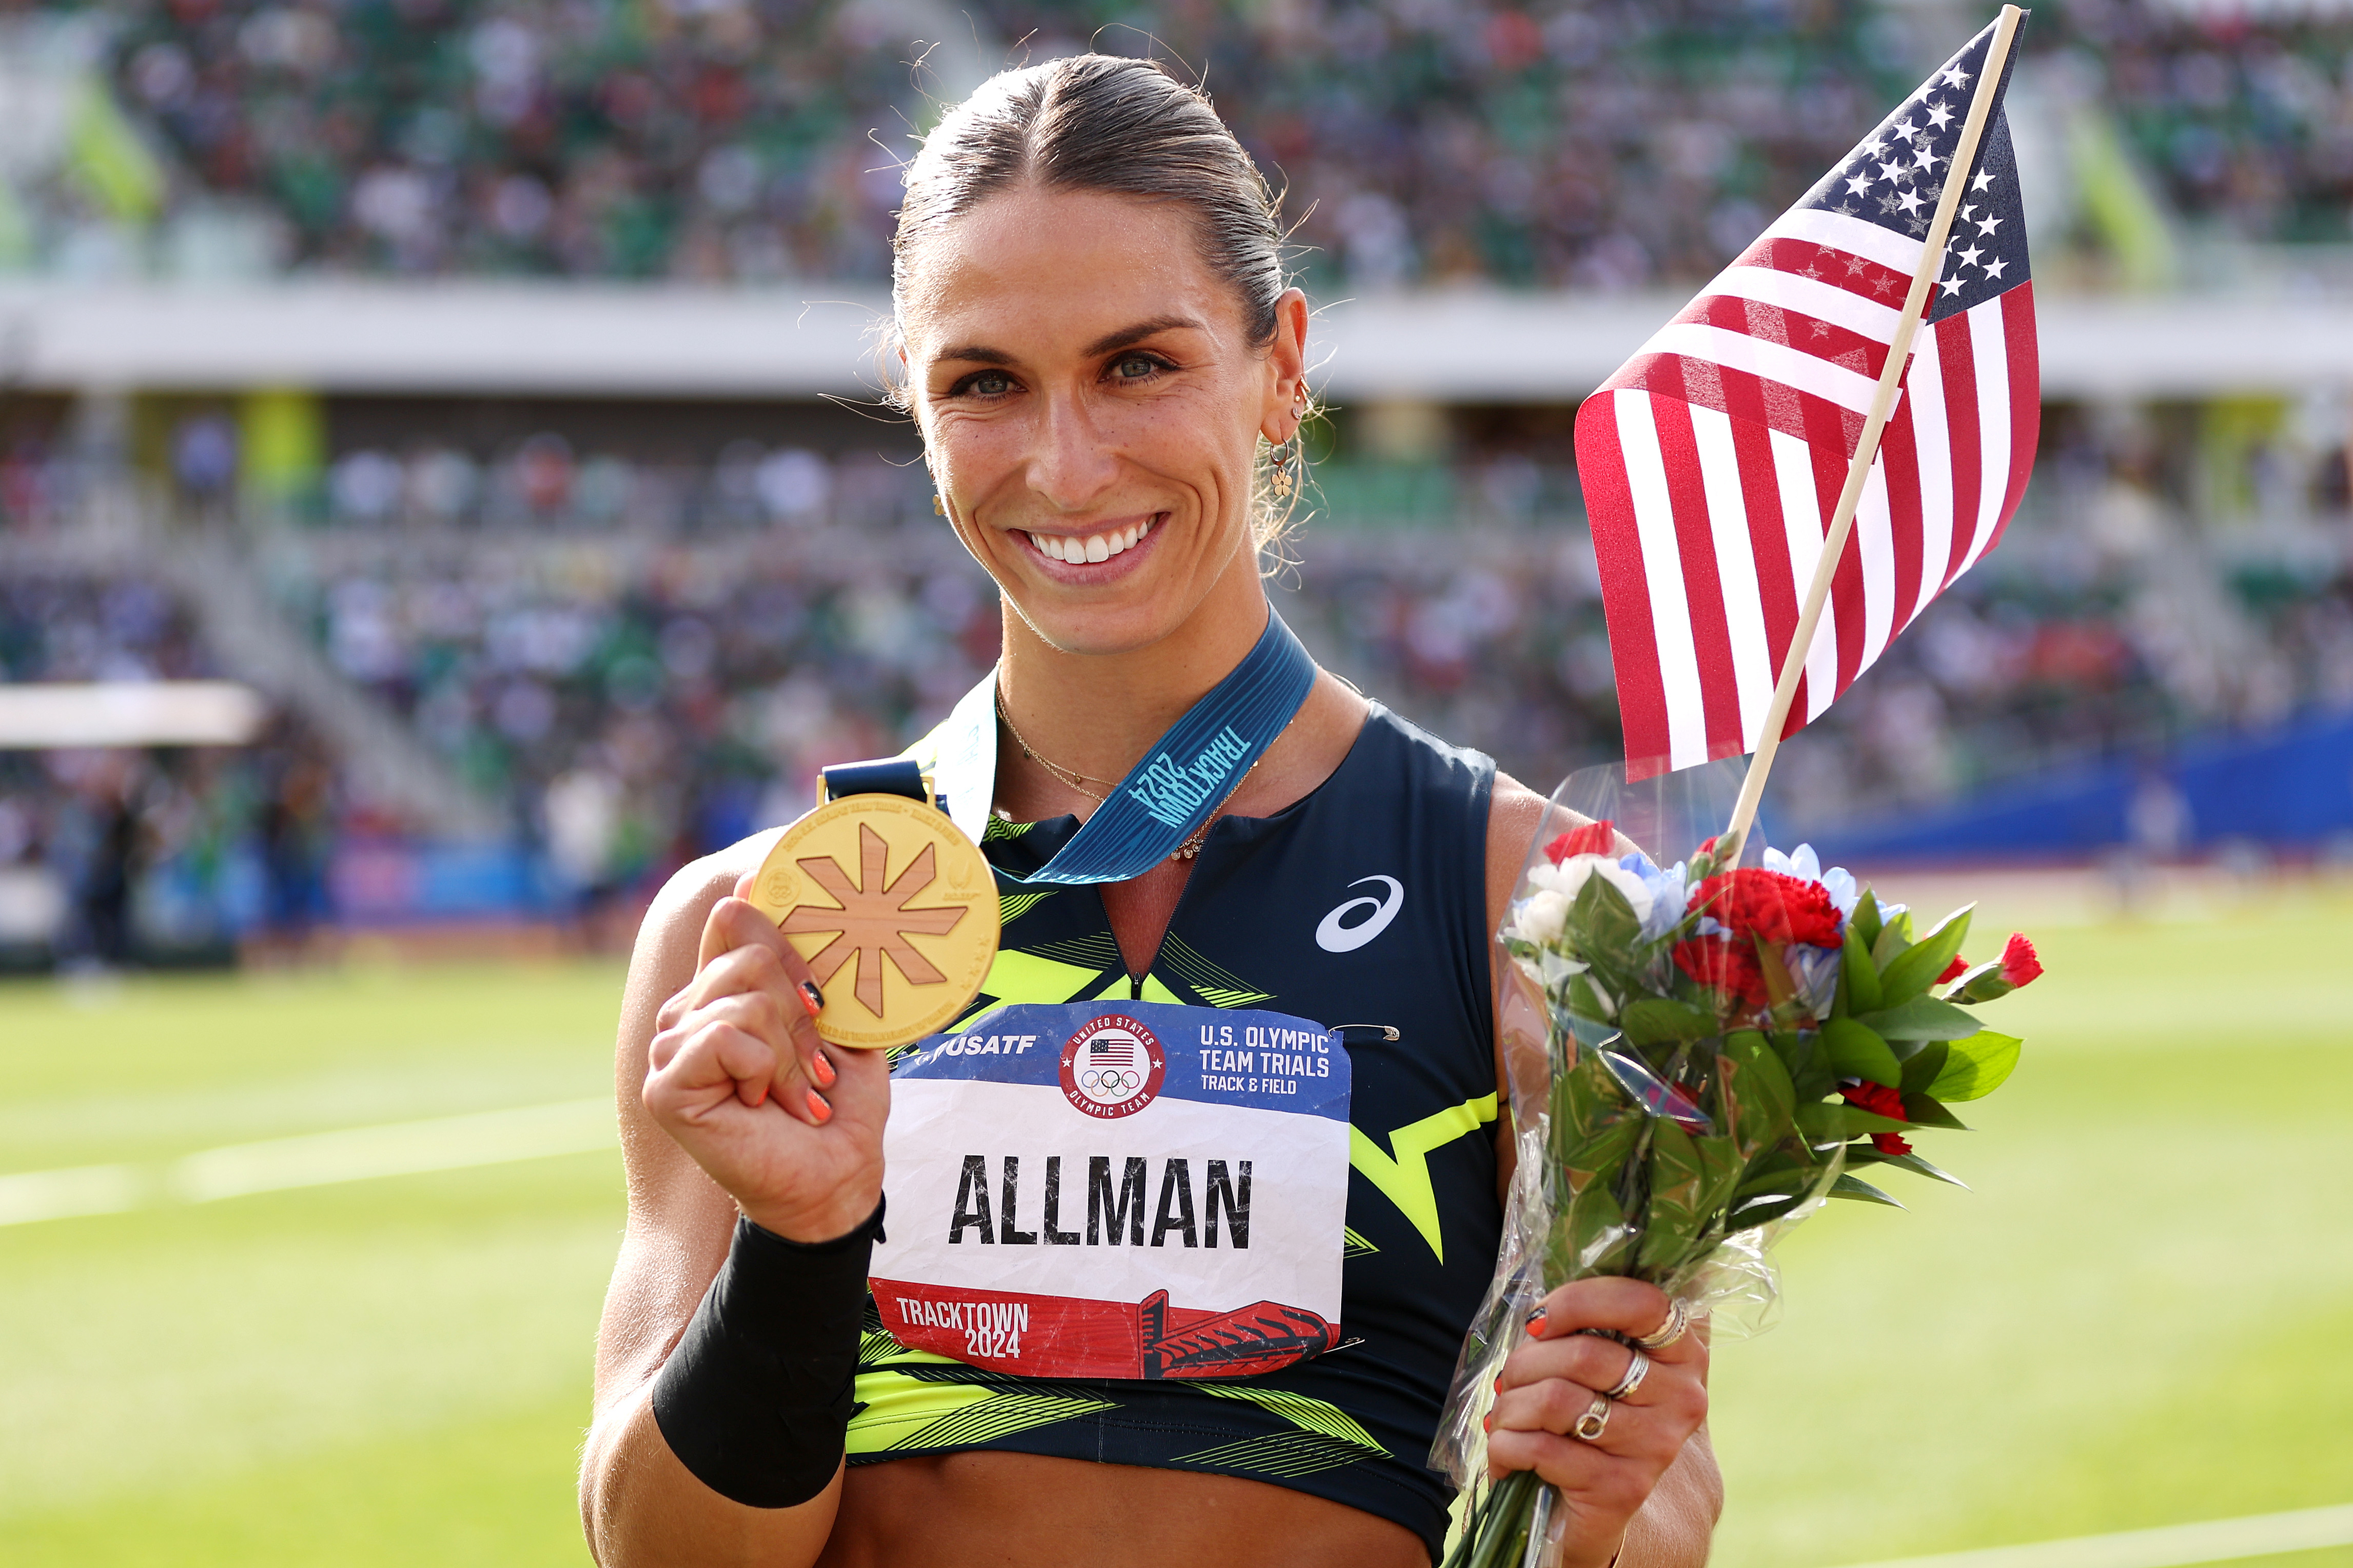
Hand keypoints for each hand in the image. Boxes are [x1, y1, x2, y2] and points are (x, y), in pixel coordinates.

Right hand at [642, 871, 888, 1242]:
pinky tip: (764, 1103)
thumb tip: (748, 878)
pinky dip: (765, 1069)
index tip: (817, 993)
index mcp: (720, 990)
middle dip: (801, 1013)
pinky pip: (727, 1036)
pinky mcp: (665, 1085)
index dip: (782, 937)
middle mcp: (686, 1013)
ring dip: (790, 1051)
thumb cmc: (838, 1101)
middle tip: (815, 1065)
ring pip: (744, 998)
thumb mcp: (832, 1016)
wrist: (837, 1174)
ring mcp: (668, 1049)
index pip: (735, 918)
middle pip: (750, 955)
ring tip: (797, 1090)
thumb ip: (796, 958)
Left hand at [1486, 1279, 1709, 1567]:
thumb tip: (1538, 1298)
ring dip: (1511, 1405)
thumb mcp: (1596, 1362)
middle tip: (1507, 1379)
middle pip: (1585, 1354)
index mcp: (1683, 1351)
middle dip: (1526, 1362)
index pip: (1642, 1302)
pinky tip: (1503, 1450)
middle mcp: (1683, 1397)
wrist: (1601, 1508)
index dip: (1579, 1301)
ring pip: (1559, 1400)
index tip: (1538, 1319)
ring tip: (1503, 1413)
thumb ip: (1587, 1322)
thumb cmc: (1589, 1415)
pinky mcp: (1624, 1488)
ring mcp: (1658, 1446)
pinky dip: (1506, 1445)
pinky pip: (1544, 1449)